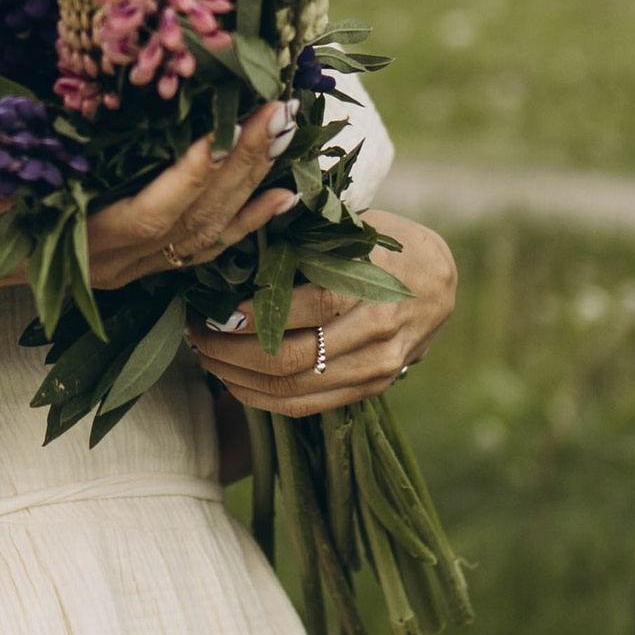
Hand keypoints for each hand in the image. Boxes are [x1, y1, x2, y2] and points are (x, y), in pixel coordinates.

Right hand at [0, 107, 299, 317]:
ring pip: (209, 231)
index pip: (146, 216)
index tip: (217, 134)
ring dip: (253, 182)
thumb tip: (14, 148)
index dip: (185, 181)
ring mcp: (135, 266)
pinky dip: (249, 219)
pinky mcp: (143, 257)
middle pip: (194, 220)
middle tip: (275, 110)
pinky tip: (284, 191)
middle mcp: (118, 265)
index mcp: (76, 249)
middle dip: (239, 165)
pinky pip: (207, 244)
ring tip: (287, 132)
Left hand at [186, 208, 456, 417]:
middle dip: (231, 351)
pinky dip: (261, 398)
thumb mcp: (352, 227)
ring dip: (238, 378)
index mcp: (377, 284)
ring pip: (294, 390)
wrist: (439, 279)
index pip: (309, 308)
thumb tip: (235, 243)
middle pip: (293, 359)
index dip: (253, 315)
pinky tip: (232, 380)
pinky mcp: (371, 390)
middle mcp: (380, 334)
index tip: (212, 309)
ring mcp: (378, 370)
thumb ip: (303, 237)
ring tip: (205, 355)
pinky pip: (306, 407)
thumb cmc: (383, 243)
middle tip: (196, 333)